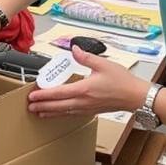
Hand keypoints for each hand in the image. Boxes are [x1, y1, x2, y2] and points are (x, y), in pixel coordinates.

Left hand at [27, 46, 148, 117]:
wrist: (136, 97)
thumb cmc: (122, 81)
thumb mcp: (103, 64)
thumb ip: (86, 57)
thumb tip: (74, 49)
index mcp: (84, 89)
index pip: (59, 93)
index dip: (44, 95)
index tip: (32, 95)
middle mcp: (83, 101)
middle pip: (58, 106)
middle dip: (42, 106)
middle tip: (29, 107)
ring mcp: (87, 108)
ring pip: (64, 112)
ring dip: (50, 112)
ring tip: (38, 113)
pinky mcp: (92, 111)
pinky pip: (73, 114)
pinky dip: (62, 115)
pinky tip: (58, 114)